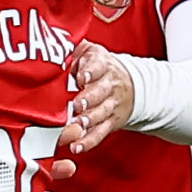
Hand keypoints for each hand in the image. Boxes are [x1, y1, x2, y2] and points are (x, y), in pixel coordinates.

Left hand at [61, 41, 135, 155]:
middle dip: (89, 98)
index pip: (99, 65)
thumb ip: (78, 49)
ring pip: (101, 113)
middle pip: (101, 92)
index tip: (81, 76)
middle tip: (76, 105)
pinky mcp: (110, 123)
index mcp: (103, 65)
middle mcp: (109, 86)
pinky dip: (89, 141)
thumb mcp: (92, 53)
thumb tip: (61, 45)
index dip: (90, 71)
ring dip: (89, 121)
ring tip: (77, 126)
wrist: (130, 85)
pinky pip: (100, 133)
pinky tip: (77, 146)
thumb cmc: (99, 68)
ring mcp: (111, 106)